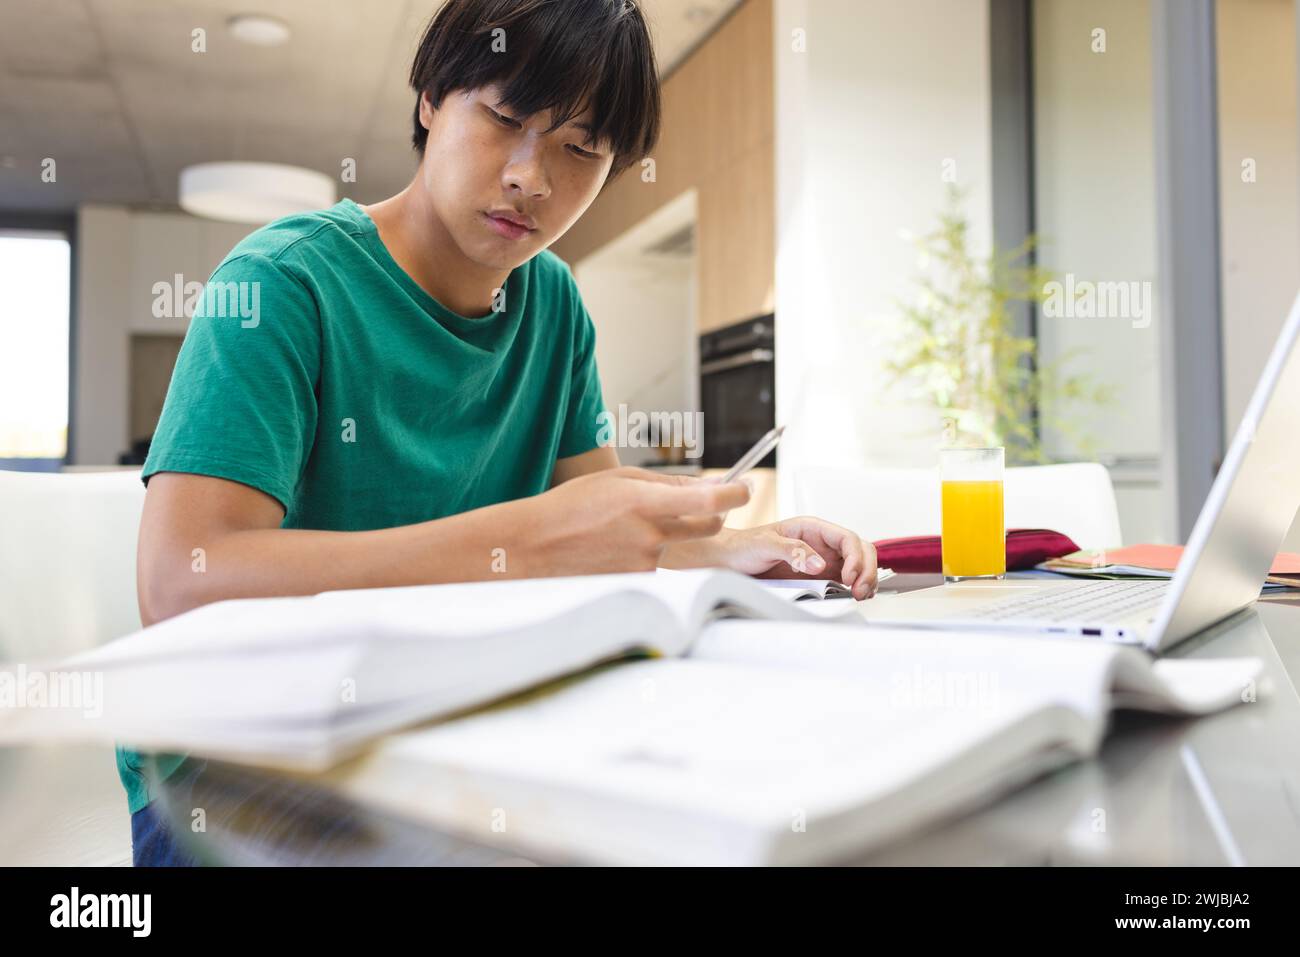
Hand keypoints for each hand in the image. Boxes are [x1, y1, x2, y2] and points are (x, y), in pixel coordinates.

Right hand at [517, 467, 750, 576]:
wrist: (536, 547)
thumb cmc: (574, 506)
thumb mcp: (618, 481)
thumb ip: (666, 484)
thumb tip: (707, 486)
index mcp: (646, 503)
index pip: (709, 501)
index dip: (736, 494)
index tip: (745, 488)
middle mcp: (651, 535)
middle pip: (708, 527)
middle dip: (714, 515)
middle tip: (706, 504)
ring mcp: (646, 562)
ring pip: (676, 543)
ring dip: (665, 533)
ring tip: (622, 526)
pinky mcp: (638, 581)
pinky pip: (656, 562)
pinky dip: (645, 552)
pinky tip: (614, 546)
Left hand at [713, 516, 878, 599]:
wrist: (729, 561)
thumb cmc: (744, 546)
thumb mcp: (765, 544)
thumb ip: (792, 550)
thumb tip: (819, 563)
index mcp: (812, 528)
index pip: (846, 538)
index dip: (854, 557)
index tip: (848, 576)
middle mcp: (822, 543)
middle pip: (859, 550)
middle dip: (866, 569)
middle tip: (859, 590)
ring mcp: (823, 560)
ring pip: (857, 566)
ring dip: (865, 579)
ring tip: (860, 595)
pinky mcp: (819, 577)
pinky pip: (845, 581)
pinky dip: (854, 588)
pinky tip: (854, 596)